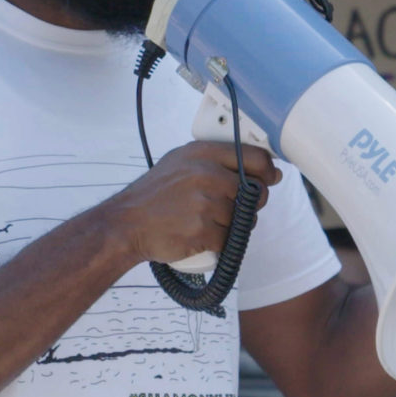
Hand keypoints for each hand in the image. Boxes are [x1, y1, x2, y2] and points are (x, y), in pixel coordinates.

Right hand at [113, 138, 282, 263]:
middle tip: (230, 208)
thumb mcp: (180, 163)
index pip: (256, 157)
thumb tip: (265, 170)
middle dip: (251, 204)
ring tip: (206, 222)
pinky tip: (201, 236)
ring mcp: (205, 202)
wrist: (125, 224)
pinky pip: (230, 239)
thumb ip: (216, 162)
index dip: (268, 171)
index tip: (270, 178)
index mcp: (203, 153)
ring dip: (233, 226)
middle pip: (256, 191)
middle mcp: (206, 174)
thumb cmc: (154, 196)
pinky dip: (220, 243)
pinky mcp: (204, 229)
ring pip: (244, 218)